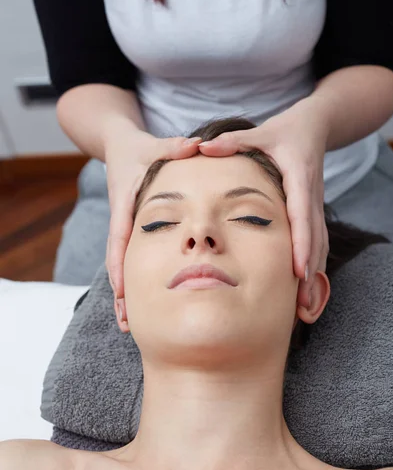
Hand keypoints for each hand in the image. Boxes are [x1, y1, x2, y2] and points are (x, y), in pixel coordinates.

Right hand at [105, 125, 200, 330]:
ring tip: (130, 325)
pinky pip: (133, 259)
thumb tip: (195, 144)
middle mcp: (123, 221)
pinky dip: (134, 280)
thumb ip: (174, 147)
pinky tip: (141, 303)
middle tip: (127, 323)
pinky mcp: (134, 231)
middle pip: (119, 263)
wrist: (120, 146)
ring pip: (125, 266)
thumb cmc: (138, 149)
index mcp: (125, 205)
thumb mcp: (155, 146)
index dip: (121, 267)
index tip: (124, 293)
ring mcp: (128, 228)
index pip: (121, 239)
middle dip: (122, 293)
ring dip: (127, 294)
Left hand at [198, 99, 329, 307]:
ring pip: (319, 244)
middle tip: (302, 303)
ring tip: (305, 305)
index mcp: (298, 177)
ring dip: (313, 274)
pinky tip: (305, 286)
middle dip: (309, 272)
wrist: (313, 127)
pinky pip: (317, 241)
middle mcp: (311, 195)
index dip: (301, 244)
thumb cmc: (283, 132)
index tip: (298, 272)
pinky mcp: (314, 211)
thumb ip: (232, 142)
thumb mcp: (259, 133)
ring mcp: (316, 205)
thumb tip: (202, 146)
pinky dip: (313, 264)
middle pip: (314, 239)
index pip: (301, 215)